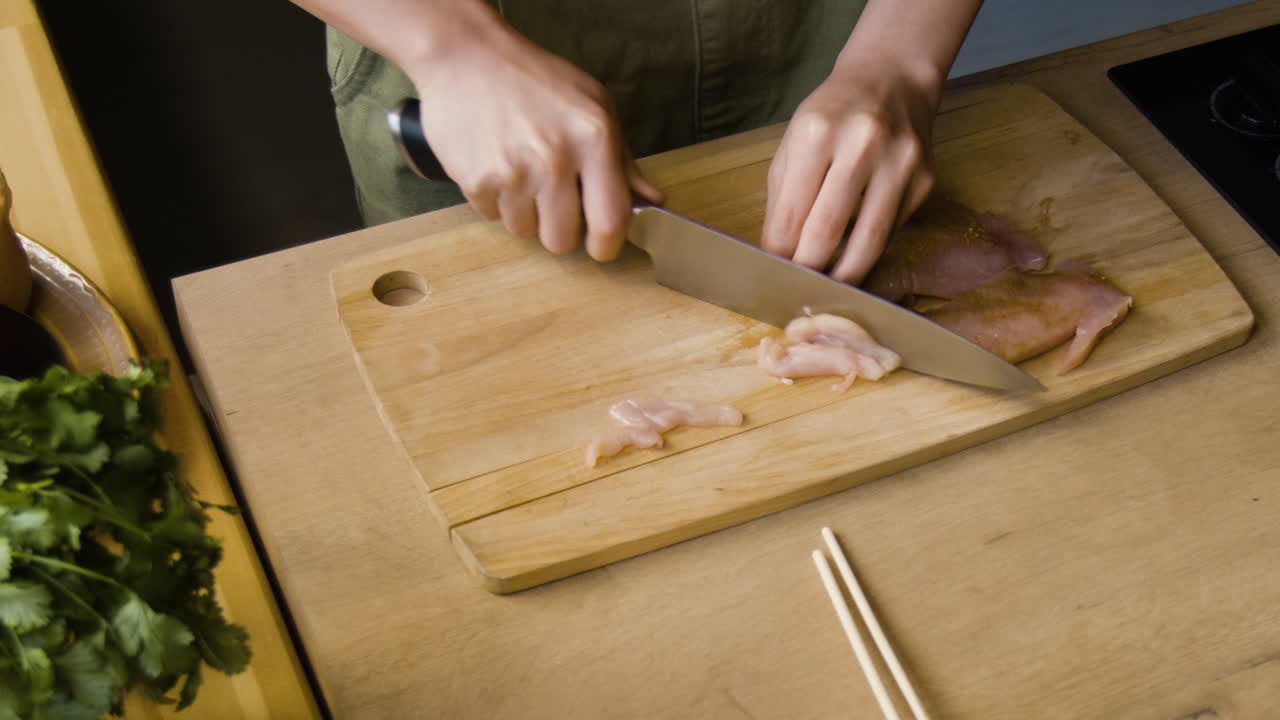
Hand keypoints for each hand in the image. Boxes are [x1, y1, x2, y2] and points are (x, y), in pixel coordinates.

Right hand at [412, 27, 662, 260]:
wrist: (467, 56)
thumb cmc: (535, 79)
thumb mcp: (593, 105)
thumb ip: (623, 159)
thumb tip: (652, 199)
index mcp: (593, 138)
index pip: (611, 220)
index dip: (607, 245)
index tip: (601, 246)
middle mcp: (554, 158)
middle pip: (563, 240)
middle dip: (560, 229)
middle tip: (554, 201)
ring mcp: (512, 172)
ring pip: (525, 232)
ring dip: (525, 214)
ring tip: (522, 173)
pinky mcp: (476, 180)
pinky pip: (492, 217)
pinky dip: (496, 201)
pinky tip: (498, 166)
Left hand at [760, 57, 940, 284]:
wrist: (892, 79)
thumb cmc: (833, 114)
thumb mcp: (794, 142)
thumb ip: (782, 198)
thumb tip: (778, 254)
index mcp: (817, 133)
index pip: (790, 214)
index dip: (779, 253)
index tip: (773, 272)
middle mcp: (862, 145)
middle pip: (826, 232)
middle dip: (808, 268)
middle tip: (796, 286)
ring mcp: (900, 163)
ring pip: (869, 242)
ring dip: (843, 274)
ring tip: (827, 285)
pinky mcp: (925, 180)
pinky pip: (891, 231)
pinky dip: (869, 250)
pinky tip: (853, 256)